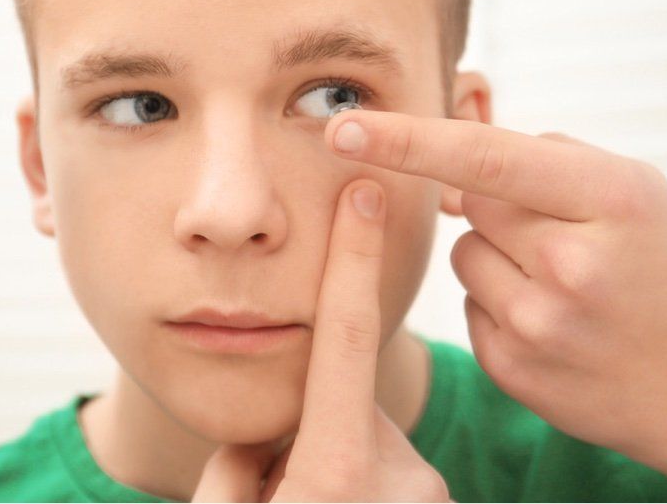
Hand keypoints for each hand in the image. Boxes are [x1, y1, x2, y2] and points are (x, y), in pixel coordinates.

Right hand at [192, 179, 451, 502]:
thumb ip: (237, 458)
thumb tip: (263, 439)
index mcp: (337, 474)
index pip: (346, 336)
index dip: (352, 258)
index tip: (366, 193)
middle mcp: (400, 480)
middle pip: (350, 404)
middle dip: (314, 425)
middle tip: (279, 489)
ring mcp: (429, 499)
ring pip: (367, 443)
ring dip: (336, 466)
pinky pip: (391, 477)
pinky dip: (363, 492)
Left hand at [320, 111, 666, 473]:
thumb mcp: (639, 192)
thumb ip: (548, 159)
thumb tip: (458, 159)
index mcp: (610, 200)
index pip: (486, 156)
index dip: (408, 138)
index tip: (343, 126)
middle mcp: (570, 263)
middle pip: (471, 201)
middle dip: (497, 202)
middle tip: (558, 232)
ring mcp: (539, 325)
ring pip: (464, 254)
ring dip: (498, 255)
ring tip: (563, 283)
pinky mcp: (513, 370)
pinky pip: (472, 306)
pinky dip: (501, 303)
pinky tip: (555, 321)